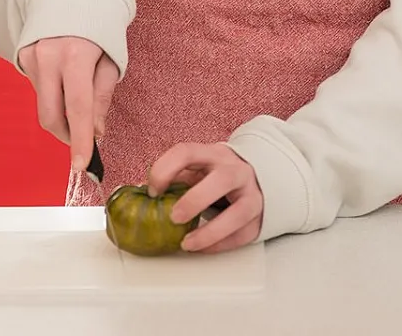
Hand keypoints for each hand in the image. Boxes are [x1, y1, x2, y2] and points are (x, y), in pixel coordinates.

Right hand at [17, 36, 119, 175]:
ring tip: (77, 96)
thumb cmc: (98, 28)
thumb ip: (102, 97)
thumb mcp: (111, 60)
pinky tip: (63, 79)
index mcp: (76, 56)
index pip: (77, 108)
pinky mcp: (22, 57)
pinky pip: (37, 90)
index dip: (80, 140)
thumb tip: (96, 132)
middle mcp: (48, 57)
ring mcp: (31, 58)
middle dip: (67, 135)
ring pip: (43, 105)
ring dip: (61, 114)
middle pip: (50, 115)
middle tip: (83, 139)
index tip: (81, 165)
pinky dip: (53, 96)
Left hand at [148, 142, 263, 252]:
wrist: (257, 179)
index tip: (153, 191)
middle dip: (196, 200)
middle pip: (223, 180)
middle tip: (174, 217)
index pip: (187, 152)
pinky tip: (202, 248)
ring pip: (240, 212)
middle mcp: (236, 171)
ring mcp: (252, 195)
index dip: (166, 169)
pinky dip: (220, 245)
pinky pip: (242, 234)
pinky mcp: (258, 218)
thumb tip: (143, 193)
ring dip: (211, 231)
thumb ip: (175, 178)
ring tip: (187, 244)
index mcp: (214, 155)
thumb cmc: (217, 175)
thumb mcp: (197, 168)